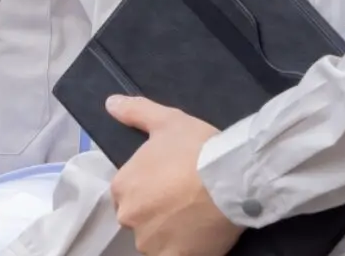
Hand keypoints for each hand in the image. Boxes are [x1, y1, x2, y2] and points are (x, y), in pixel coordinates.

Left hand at [107, 96, 242, 255]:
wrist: (233, 180)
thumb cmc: (197, 149)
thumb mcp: (166, 120)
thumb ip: (135, 112)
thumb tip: (110, 104)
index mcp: (122, 185)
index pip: (128, 192)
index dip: (150, 189)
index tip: (170, 185)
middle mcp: (128, 216)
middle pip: (140, 217)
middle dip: (157, 212)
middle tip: (184, 202)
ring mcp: (150, 242)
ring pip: (155, 240)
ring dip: (169, 233)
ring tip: (195, 219)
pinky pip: (172, 255)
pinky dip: (183, 249)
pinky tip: (196, 238)